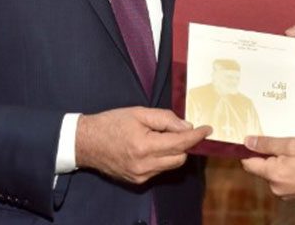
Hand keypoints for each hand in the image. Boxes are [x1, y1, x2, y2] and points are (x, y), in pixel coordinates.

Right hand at [75, 107, 210, 183]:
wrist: (86, 142)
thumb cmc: (111, 123)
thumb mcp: (138, 113)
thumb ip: (165, 119)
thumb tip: (186, 127)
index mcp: (145, 146)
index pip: (180, 143)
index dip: (196, 136)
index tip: (208, 129)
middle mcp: (145, 165)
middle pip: (180, 157)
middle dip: (183, 143)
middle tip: (176, 129)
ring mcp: (141, 176)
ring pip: (170, 165)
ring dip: (172, 151)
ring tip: (156, 137)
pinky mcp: (137, 181)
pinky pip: (159, 170)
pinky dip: (160, 159)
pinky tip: (148, 147)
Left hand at [241, 135, 294, 200]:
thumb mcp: (292, 144)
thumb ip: (267, 144)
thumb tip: (247, 142)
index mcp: (273, 174)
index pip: (248, 163)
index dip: (247, 151)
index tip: (251, 139)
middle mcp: (276, 187)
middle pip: (262, 168)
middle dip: (268, 155)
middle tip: (281, 142)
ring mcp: (286, 193)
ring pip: (274, 173)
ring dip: (279, 162)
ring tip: (294, 151)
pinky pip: (284, 179)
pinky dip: (288, 170)